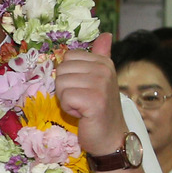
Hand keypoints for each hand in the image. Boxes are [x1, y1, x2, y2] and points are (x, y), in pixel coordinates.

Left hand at [54, 33, 126, 154]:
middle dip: (65, 88)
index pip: (68, 57)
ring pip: (60, 84)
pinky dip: (68, 109)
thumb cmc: (100, 109)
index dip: (69, 76)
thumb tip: (106, 34)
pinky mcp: (94, 100)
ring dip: (66, 100)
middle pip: (61, 70)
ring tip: (82, 107)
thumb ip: (100, 56)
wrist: (111, 138)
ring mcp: (100, 84)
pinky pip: (64, 97)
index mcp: (103, 62)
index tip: (83, 88)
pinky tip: (82, 114)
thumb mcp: (99, 79)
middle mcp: (104, 70)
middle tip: (81, 100)